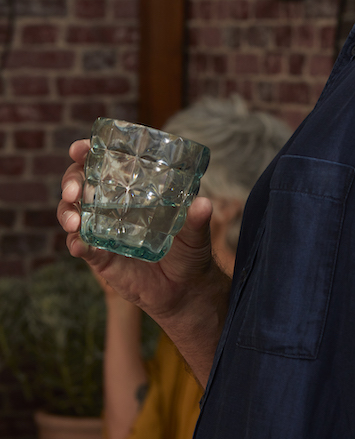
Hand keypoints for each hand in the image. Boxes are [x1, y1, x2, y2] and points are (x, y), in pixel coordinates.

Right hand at [58, 139, 213, 321]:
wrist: (184, 290)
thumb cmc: (189, 251)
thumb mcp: (195, 232)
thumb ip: (197, 219)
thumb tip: (203, 203)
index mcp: (133, 190)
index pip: (104, 164)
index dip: (86, 153)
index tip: (79, 149)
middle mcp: (113, 206)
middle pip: (80, 185)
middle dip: (70, 181)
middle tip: (74, 189)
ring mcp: (103, 231)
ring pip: (73, 214)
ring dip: (67, 213)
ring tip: (75, 221)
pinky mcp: (100, 257)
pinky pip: (81, 247)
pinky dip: (77, 243)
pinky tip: (79, 244)